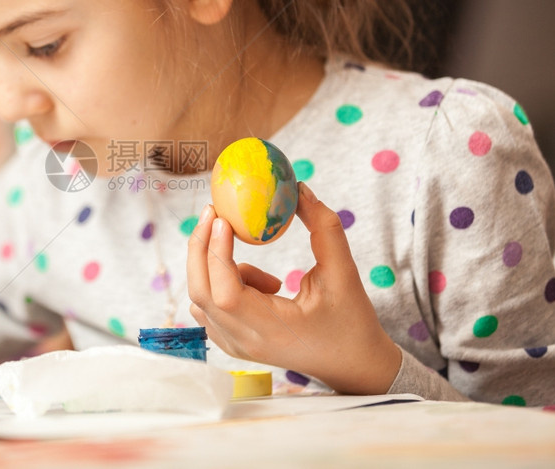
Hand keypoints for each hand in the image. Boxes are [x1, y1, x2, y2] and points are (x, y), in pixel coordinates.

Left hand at [187, 182, 400, 393]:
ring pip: (201, 299)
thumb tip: (299, 190)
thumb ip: (324, 228)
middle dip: (200, 247)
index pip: (225, 293)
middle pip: (200, 293)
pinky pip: (209, 307)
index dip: (217, 253)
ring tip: (267, 276)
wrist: (354, 366)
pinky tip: (262, 287)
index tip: (222, 219)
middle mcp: (246, 342)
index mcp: (272, 330)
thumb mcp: (345, 273)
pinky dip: (223, 284)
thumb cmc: (352, 322)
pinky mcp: (233, 343)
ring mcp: (235, 346)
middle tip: (213, 213)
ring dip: (218, 269)